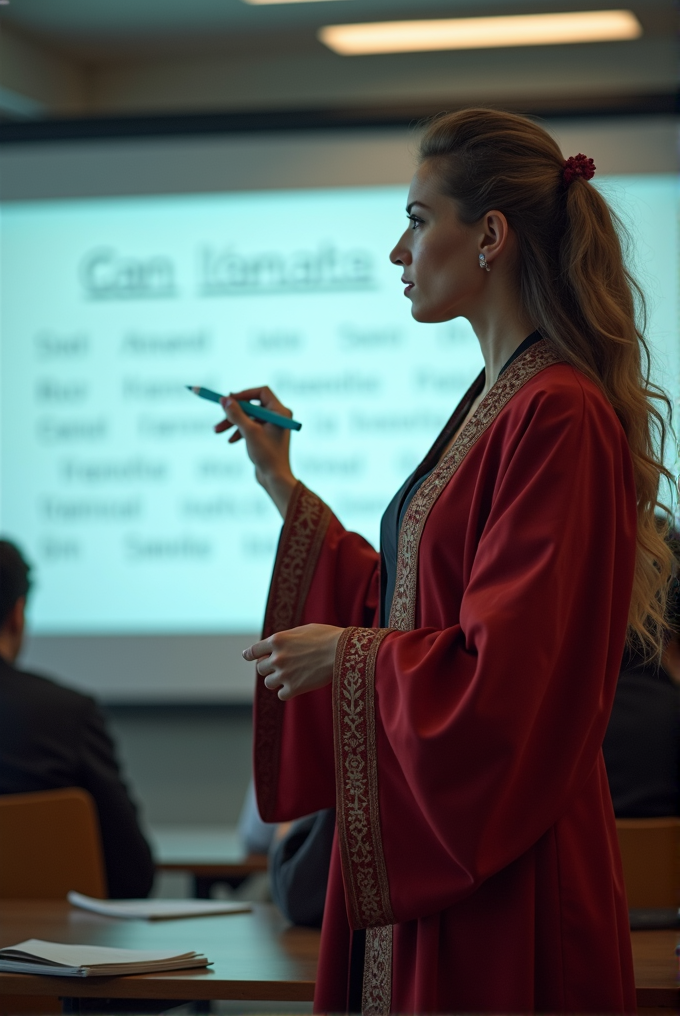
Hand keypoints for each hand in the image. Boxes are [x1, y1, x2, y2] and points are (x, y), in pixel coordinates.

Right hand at [214, 386, 296, 517]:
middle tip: (219, 417)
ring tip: (217, 431)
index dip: (244, 394)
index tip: (229, 400)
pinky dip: (239, 431)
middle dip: (234, 412)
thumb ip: (236, 414)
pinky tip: (230, 441)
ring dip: (233, 422)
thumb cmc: (267, 455)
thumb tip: (224, 399)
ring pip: (249, 417)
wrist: (275, 479)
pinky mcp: (266, 436)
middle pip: (252, 405)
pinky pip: (250, 427)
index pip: (261, 392)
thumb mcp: (249, 432)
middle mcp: (278, 416)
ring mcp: (272, 426)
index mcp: (280, 412)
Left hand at [243, 624, 342, 700]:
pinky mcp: (294, 688)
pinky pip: (281, 694)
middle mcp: (277, 658)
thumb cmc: (327, 637)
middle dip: (269, 668)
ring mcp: (284, 674)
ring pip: (269, 683)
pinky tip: (297, 686)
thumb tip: (278, 645)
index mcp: (277, 640)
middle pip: (261, 669)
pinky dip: (287, 692)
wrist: (342, 652)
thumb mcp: (302, 630)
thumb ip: (286, 639)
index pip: (253, 651)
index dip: (250, 655)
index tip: (248, 657)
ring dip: (277, 681)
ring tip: (291, 676)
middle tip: (282, 667)